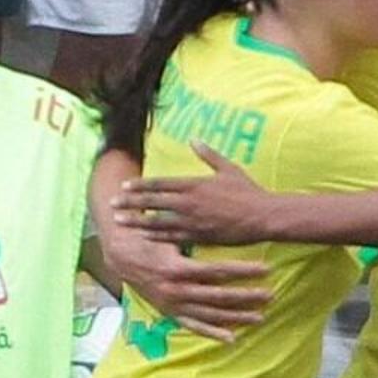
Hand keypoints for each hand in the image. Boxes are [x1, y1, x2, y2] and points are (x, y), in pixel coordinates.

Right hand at [95, 235, 273, 340]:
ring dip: (236, 317)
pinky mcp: (169, 312)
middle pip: (219, 296)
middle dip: (247, 297)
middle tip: (270, 295)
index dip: (244, 271)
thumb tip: (225, 225)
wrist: (121, 255)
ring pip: (210, 315)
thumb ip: (196, 234)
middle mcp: (176, 290)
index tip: (266, 269)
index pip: (218, 271)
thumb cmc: (151, 238)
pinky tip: (232, 338)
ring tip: (259, 317)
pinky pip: (193, 326)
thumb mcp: (171, 233)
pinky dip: (212, 333)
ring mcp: (173, 304)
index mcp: (177, 267)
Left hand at [116, 146, 287, 242]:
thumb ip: (208, 155)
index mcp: (194, 184)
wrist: (264, 216)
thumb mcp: (229, 168)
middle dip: (130, 203)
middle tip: (112, 203)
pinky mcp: (200, 237)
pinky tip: (144, 238)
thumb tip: (193, 139)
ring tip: (119, 222)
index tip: (124, 186)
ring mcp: (193, 221)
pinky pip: (173, 238)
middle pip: (153, 202)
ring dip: (137, 222)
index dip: (140, 185)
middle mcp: (189, 202)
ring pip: (157, 222)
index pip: (160, 183)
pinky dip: (156, 238)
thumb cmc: (249, 191)